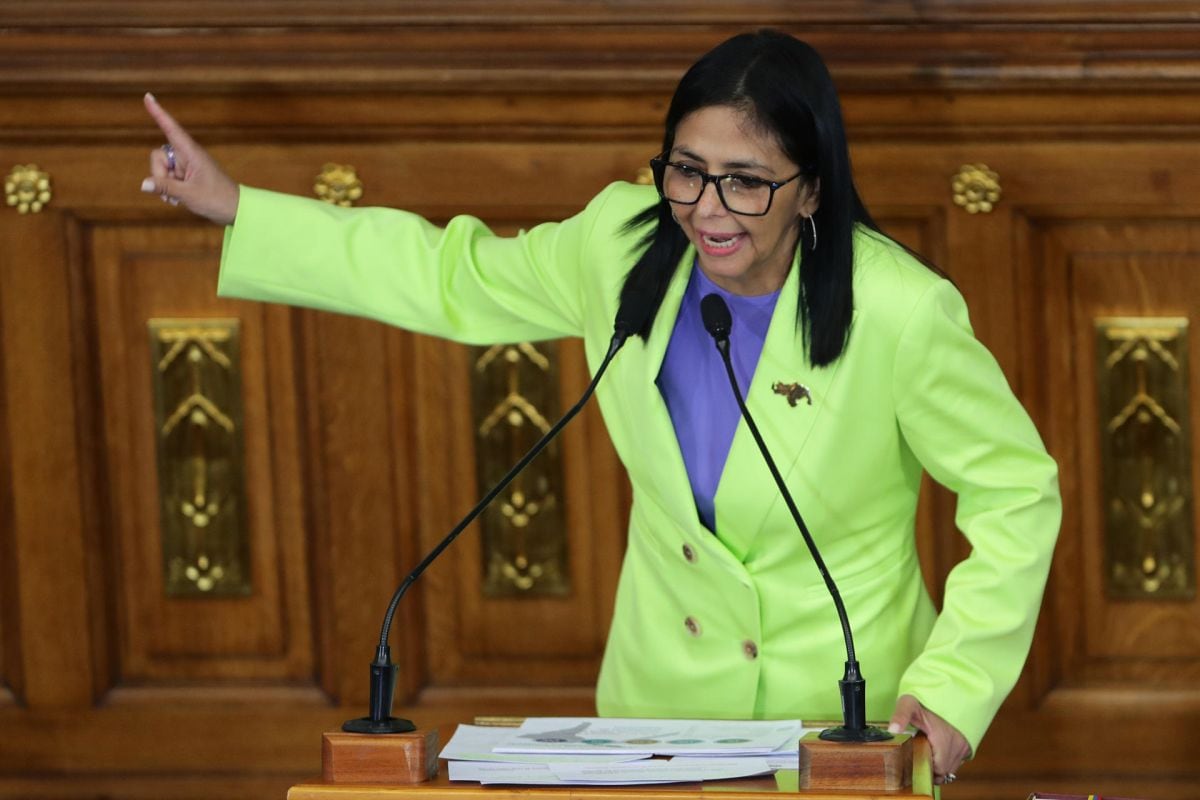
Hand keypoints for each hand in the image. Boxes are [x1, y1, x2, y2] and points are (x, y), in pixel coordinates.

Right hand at [140, 93, 239, 224]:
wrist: (235, 210)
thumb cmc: (217, 199)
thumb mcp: (188, 194)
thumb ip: (165, 187)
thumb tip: (143, 183)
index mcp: (191, 153)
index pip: (171, 128)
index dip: (158, 113)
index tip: (148, 96)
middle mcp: (187, 155)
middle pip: (158, 156)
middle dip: (159, 175)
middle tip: (176, 191)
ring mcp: (186, 166)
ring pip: (161, 170)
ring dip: (165, 185)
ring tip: (180, 198)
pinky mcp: (186, 176)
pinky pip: (167, 179)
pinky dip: (169, 189)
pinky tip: (179, 200)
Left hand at [888, 693, 971, 785]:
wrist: (949, 689)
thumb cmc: (927, 698)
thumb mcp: (909, 703)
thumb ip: (901, 716)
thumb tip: (891, 731)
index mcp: (943, 740)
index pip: (937, 769)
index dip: (926, 770)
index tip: (914, 763)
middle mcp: (957, 746)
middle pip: (944, 771)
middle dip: (931, 769)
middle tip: (917, 759)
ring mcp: (964, 746)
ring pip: (952, 767)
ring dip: (940, 765)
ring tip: (926, 754)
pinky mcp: (967, 745)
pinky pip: (958, 761)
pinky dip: (948, 760)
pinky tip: (937, 751)